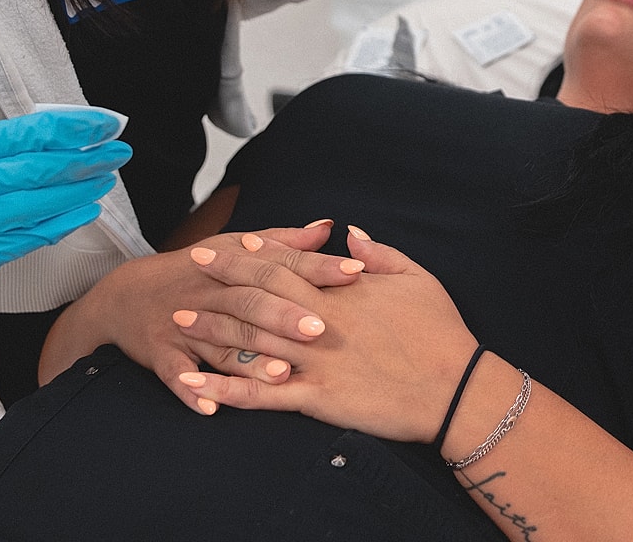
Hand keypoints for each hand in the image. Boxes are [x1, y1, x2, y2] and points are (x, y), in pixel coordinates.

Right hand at [0, 108, 130, 296]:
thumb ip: (3, 137)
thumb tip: (66, 129)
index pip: (25, 135)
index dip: (70, 128)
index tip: (102, 124)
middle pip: (39, 169)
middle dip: (86, 158)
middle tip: (117, 149)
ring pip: (43, 203)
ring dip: (83, 188)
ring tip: (108, 175)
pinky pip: (38, 233)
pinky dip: (69, 220)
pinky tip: (90, 207)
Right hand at [47, 222, 363, 404]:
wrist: (124, 295)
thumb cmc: (196, 272)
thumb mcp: (235, 249)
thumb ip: (284, 244)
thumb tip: (328, 228)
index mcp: (234, 265)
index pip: (281, 264)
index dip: (317, 268)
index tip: (355, 272)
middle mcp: (211, 292)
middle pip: (251, 302)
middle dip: (285, 315)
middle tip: (320, 330)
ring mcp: (184, 323)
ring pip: (219, 342)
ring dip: (248, 360)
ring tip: (282, 375)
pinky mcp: (160, 352)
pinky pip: (175, 372)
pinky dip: (190, 390)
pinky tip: (210, 408)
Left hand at [178, 228, 478, 442]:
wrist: (455, 390)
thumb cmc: (442, 333)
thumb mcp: (418, 279)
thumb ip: (381, 254)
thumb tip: (349, 234)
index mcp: (345, 292)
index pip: (291, 264)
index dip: (260, 253)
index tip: (235, 243)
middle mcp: (322, 321)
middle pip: (261, 292)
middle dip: (224, 278)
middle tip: (193, 266)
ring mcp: (315, 360)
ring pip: (251, 340)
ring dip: (211, 329)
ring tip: (178, 321)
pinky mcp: (315, 397)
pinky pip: (259, 393)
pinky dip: (223, 387)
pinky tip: (193, 383)